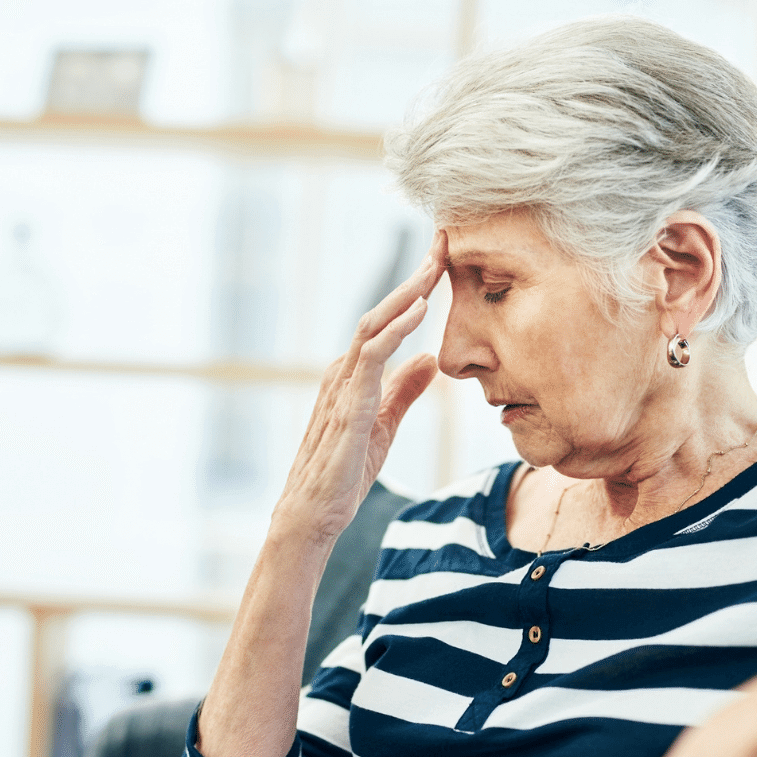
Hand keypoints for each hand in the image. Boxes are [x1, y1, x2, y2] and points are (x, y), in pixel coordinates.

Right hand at [272, 232, 444, 540]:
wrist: (313, 514)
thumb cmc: (342, 473)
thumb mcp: (384, 425)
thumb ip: (403, 391)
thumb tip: (426, 360)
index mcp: (353, 375)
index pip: (387, 322)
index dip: (415, 291)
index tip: (443, 262)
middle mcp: (343, 371)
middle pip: (381, 311)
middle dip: (414, 276)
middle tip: (443, 242)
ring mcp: (341, 386)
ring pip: (373, 324)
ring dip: (407, 292)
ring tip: (436, 264)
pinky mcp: (348, 406)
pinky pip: (371, 356)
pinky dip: (395, 329)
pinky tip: (419, 310)